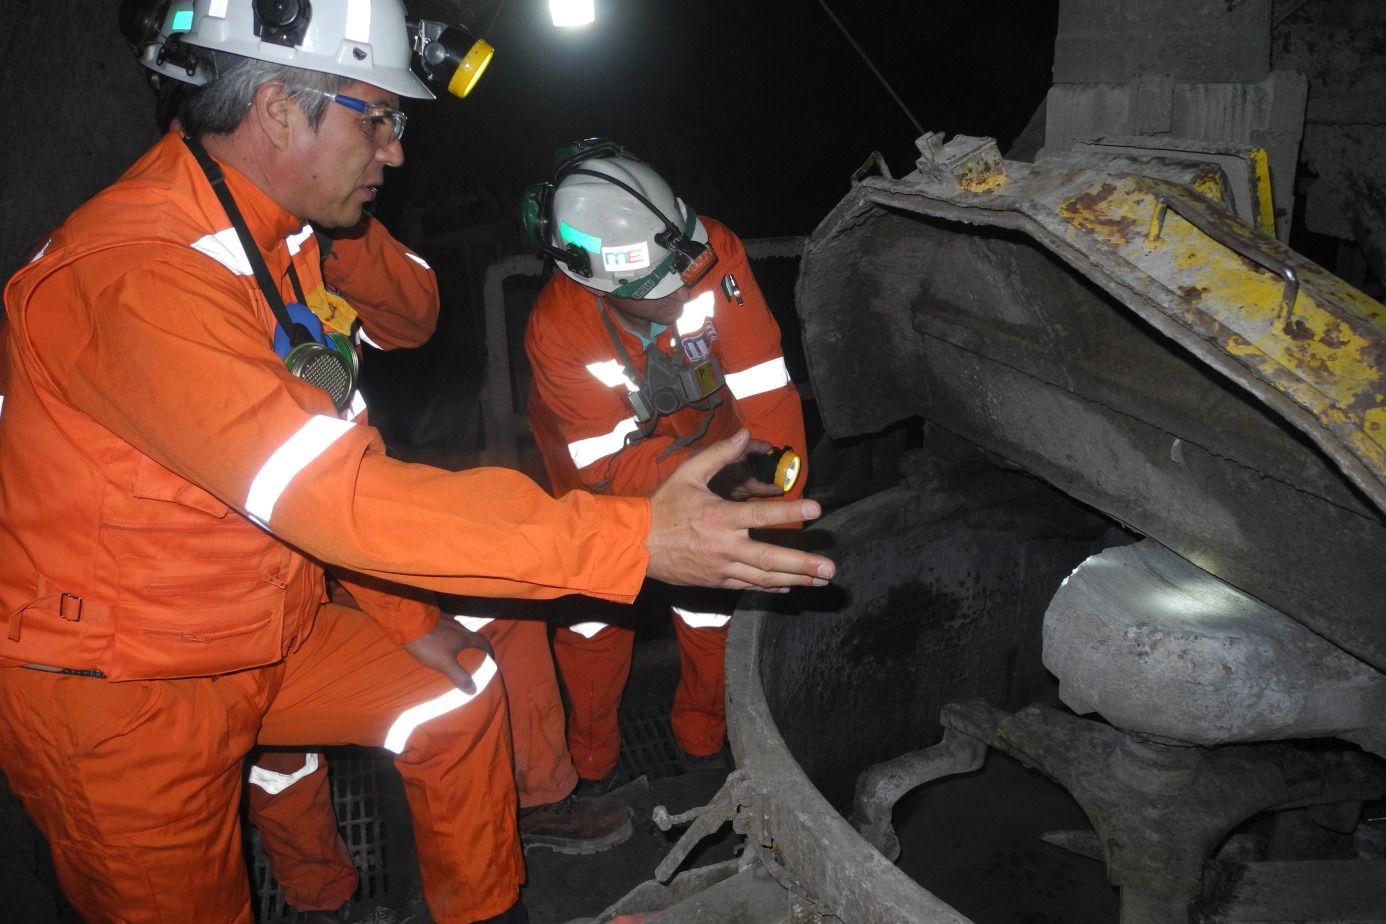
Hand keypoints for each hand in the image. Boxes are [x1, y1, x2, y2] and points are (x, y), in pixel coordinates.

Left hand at [402, 616, 494, 694]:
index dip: (489, 649)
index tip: (490, 657)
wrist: (409, 622)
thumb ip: (459, 676)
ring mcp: (447, 620)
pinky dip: (446, 633)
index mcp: (465, 637)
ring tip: (455, 649)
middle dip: (473, 645)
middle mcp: (459, 626)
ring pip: (458, 630)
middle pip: (471, 635)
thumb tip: (473, 690)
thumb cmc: (429, 643)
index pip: (483, 642)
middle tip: (471, 655)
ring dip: (459, 639)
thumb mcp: (445, 663)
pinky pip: (446, 626)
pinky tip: (439, 638)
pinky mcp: (435, 617)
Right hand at [646, 429, 835, 590]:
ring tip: (820, 582)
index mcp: (719, 518)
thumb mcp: (688, 474)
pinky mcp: (715, 581)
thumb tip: (745, 434)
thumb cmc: (663, 507)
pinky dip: (771, 586)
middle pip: (770, 558)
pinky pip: (748, 586)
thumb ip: (719, 454)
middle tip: (830, 569)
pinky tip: (789, 586)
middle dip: (803, 564)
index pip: (761, 516)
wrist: (635, 544)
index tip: (817, 510)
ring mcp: (721, 568)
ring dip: (795, 580)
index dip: (791, 512)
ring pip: (763, 578)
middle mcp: (724, 546)